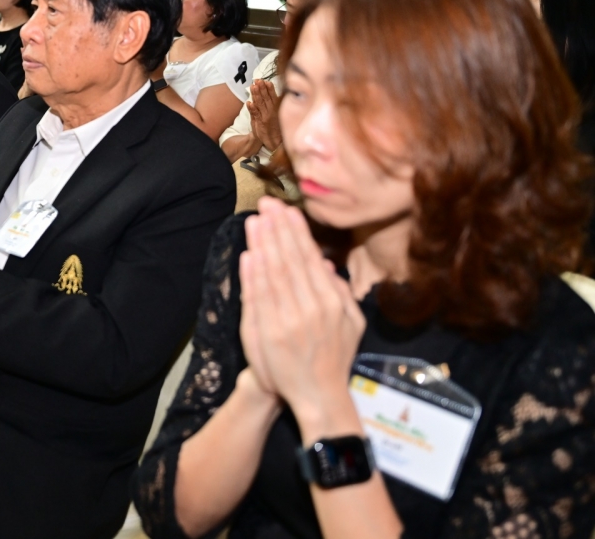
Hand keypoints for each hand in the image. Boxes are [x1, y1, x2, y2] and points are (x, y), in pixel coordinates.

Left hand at [240, 199, 364, 437]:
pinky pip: (259, 298)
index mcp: (331, 302)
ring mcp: (288, 320)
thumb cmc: (333, 359)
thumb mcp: (352, 325)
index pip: (310, 259)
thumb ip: (341, 293)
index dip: (297, 232)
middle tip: (267, 203)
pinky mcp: (268, 332)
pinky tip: (249, 255)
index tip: (287, 210)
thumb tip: (326, 264)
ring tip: (255, 220)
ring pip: (273, 274)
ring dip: (263, 244)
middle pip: (290, 260)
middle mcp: (311, 307)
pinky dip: (252, 275)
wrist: (317, 397)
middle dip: (277, 229)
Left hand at [248, 79, 281, 152]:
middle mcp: (271, 112)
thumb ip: (275, 104)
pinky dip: (252, 108)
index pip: (272, 96)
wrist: (275, 142)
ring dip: (256, 95)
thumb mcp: (278, 114)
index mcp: (276, 109)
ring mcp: (265, 117)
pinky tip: (249, 103)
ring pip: (260, 104)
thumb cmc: (276, 127)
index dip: (269, 88)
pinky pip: (255, 114)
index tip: (265, 81)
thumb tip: (272, 93)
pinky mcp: (260, 123)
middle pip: (266, 98)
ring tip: (253, 87)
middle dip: (262, 88)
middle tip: (258, 80)